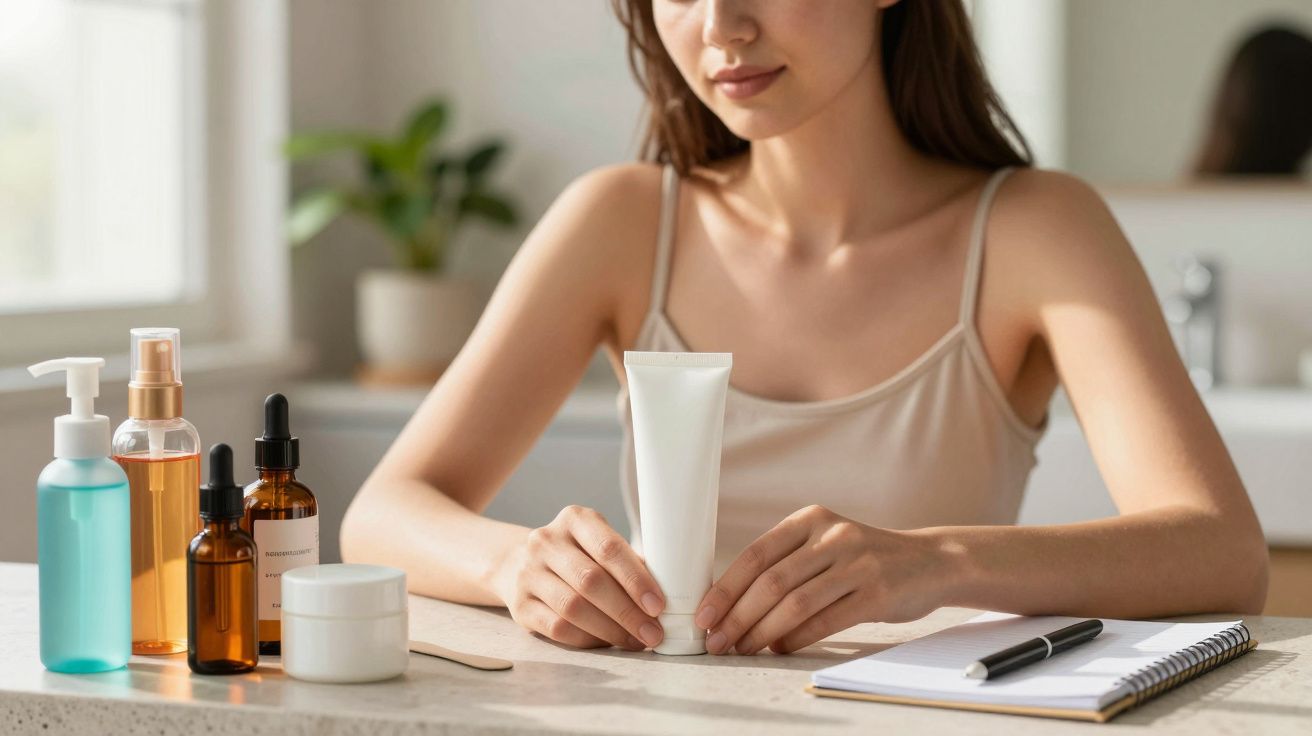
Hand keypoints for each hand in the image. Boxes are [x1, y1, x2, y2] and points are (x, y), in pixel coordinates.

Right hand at [495, 505, 665, 649]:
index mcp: (575, 519)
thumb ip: (628, 562)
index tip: (658, 605)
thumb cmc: (578, 555)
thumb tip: (666, 597)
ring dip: (611, 630)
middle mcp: (546, 541)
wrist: (518, 563)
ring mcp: (528, 573)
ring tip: (635, 641)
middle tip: (653, 633)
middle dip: (628, 612)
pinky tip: (607, 643)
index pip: (609, 548)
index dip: (636, 579)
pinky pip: (557, 628)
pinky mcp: (519, 605)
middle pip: (592, 581)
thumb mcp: (599, 544)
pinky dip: (588, 639)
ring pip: (574, 608)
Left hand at [694, 505, 946, 654]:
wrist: (930, 561)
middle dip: (737, 616)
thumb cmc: (864, 558)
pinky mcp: (877, 593)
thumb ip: (785, 563)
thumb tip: (732, 604)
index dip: (725, 588)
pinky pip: (826, 620)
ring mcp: (857, 563)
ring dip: (762, 632)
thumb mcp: (825, 544)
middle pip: (772, 581)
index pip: (756, 554)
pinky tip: (781, 649)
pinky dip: (797, 638)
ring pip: (796, 603)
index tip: (704, 614)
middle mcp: (832, 536)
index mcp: (810, 519)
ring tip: (743, 649)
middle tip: (717, 640)